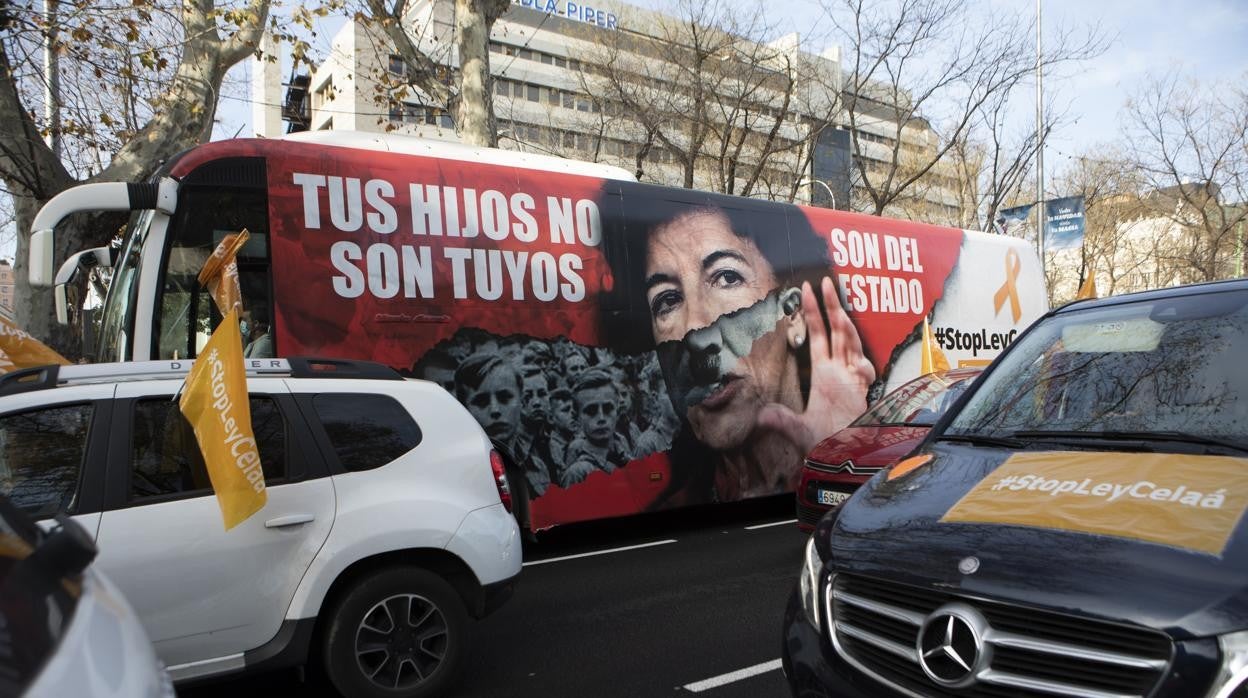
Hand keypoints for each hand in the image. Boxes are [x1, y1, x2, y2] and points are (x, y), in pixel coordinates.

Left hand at [758, 276, 874, 458]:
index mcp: (824, 373)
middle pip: (837, 330)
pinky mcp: (863, 391)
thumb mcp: (798, 430)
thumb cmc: (826, 444)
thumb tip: (760, 416)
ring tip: (837, 302)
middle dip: (832, 305)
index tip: (808, 289)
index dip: (814, 312)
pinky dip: (861, 364)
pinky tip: (857, 365)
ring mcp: (853, 378)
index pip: (819, 334)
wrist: (845, 459)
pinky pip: (864, 370)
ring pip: (850, 342)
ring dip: (844, 322)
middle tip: (824, 281)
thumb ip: (781, 422)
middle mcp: (839, 371)